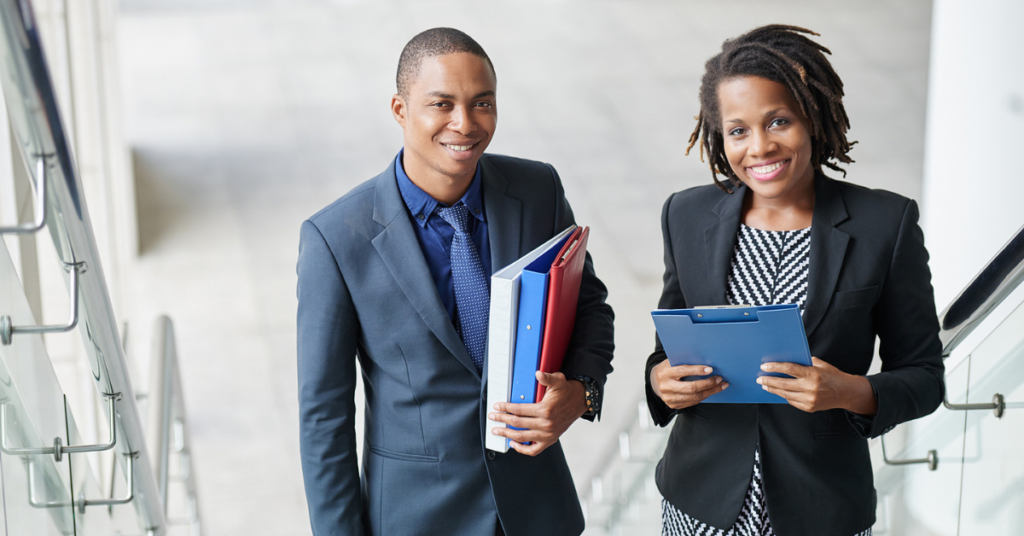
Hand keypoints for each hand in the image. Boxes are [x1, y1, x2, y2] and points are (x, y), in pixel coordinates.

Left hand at [489, 371, 588, 455]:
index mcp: (545, 409)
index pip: (519, 410)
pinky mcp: (550, 440)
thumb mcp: (558, 380)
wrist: (579, 401)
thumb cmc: (566, 391)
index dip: (505, 408)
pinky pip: (533, 450)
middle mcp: (546, 424)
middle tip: (492, 417)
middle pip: (517, 423)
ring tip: (497, 431)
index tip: (497, 406)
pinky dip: (522, 449)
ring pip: (522, 437)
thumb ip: (547, 378)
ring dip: (507, 434)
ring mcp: (548, 434)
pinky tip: (513, 443)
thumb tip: (538, 373)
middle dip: (502, 420)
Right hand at [649, 360, 727, 409]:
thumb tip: (705, 360)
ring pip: (694, 397)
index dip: (698, 370)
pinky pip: (692, 402)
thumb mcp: (672, 362)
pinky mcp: (673, 405)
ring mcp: (669, 398)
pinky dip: (704, 396)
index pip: (683, 371)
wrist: (655, 382)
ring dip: (710, 391)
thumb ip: (684, 361)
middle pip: (691, 387)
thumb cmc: (668, 368)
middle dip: (708, 383)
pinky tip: (711, 391)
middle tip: (719, 379)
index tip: (711, 369)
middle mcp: (665, 386)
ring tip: (720, 386)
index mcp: (664, 372)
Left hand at [758, 357, 877, 413]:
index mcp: (813, 374)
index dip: (775, 368)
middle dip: (769, 381)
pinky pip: (792, 401)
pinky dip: (784, 396)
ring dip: (773, 389)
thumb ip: (804, 362)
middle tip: (760, 378)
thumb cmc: (832, 375)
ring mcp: (810, 399)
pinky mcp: (809, 407)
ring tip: (765, 385)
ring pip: (785, 394)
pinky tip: (778, 391)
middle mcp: (810, 388)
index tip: (764, 367)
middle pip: (783, 384)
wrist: (846, 392)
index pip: (789, 369)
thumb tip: (786, 359)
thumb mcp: (820, 364)